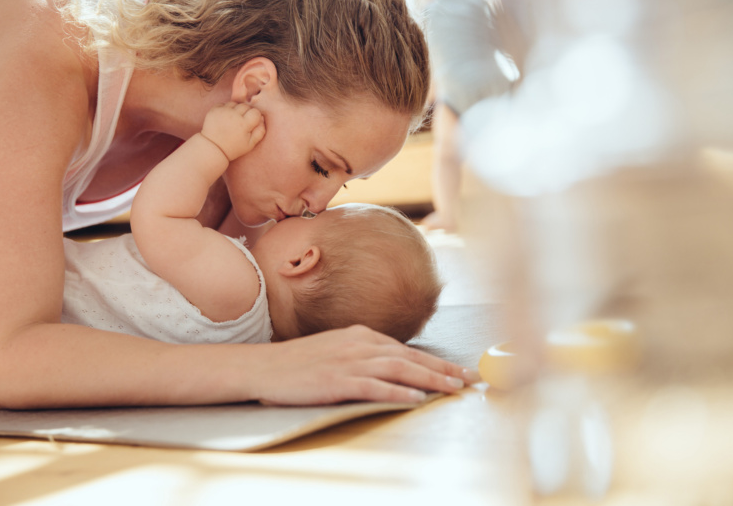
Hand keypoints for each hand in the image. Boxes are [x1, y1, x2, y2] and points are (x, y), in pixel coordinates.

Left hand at [200, 102, 264, 160]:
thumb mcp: (250, 144)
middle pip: (246, 106)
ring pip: (235, 103)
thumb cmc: (234, 148)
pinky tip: (225, 119)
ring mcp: (223, 111)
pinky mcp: (214, 110)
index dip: (255, 117)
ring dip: (236, 110)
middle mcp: (233, 115)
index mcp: (243, 124)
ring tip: (233, 120)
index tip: (251, 123)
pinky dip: (226, 109)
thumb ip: (260, 132)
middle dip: (246, 113)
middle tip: (242, 123)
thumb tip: (262, 118)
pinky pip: (224, 104)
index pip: (256, 112)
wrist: (213, 148)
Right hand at [251, 325, 478, 404]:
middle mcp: (359, 344)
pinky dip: (398, 393)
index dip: (436, 360)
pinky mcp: (337, 381)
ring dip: (430, 379)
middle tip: (469, 378)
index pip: (406, 348)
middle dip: (444, 368)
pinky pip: (375, 387)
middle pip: (410, 356)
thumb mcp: (335, 348)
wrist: (263, 366)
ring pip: (400, 369)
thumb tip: (391, 365)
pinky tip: (417, 399)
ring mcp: (349, 361)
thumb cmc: (298, 362)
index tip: (458, 370)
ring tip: (453, 389)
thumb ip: (362, 353)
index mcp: (360, 334)